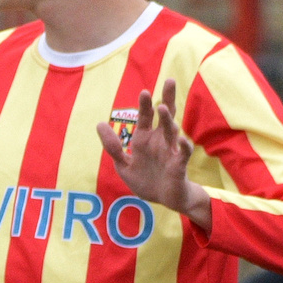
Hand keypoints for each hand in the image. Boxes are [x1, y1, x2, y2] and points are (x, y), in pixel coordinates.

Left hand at [97, 80, 211, 230]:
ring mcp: (171, 151)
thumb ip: (113, 147)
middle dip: (167, 98)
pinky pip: (183, 153)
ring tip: (163, 107)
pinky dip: (183, 146)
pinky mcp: (179, 165)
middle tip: (169, 81)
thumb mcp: (123, 165)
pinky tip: (181, 140)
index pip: (146, 116)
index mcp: (145, 139)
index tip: (144, 92)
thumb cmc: (146, 180)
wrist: (164, 200)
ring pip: (172, 131)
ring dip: (168, 120)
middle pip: (165, 115)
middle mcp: (160, 140)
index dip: (145, 105)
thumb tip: (99, 124)